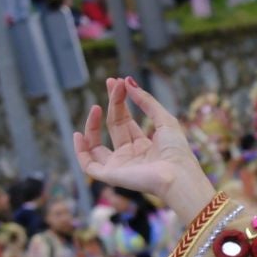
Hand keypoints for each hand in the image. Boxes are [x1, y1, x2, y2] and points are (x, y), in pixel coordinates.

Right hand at [73, 77, 215, 220]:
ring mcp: (119, 166)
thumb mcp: (165, 120)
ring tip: (96, 107)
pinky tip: (78, 133)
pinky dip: (80, 151)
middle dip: (112, 104)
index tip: (118, 81)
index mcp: (144, 146)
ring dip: (92, 125)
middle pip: (114, 127)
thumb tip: (128, 81)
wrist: (177, 175)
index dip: (120, 101)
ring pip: (96, 146)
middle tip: (112, 83)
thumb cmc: (177, 151)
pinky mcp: (111, 176)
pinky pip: (88, 165)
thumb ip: (147, 101)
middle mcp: (130, 155)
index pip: (126, 121)